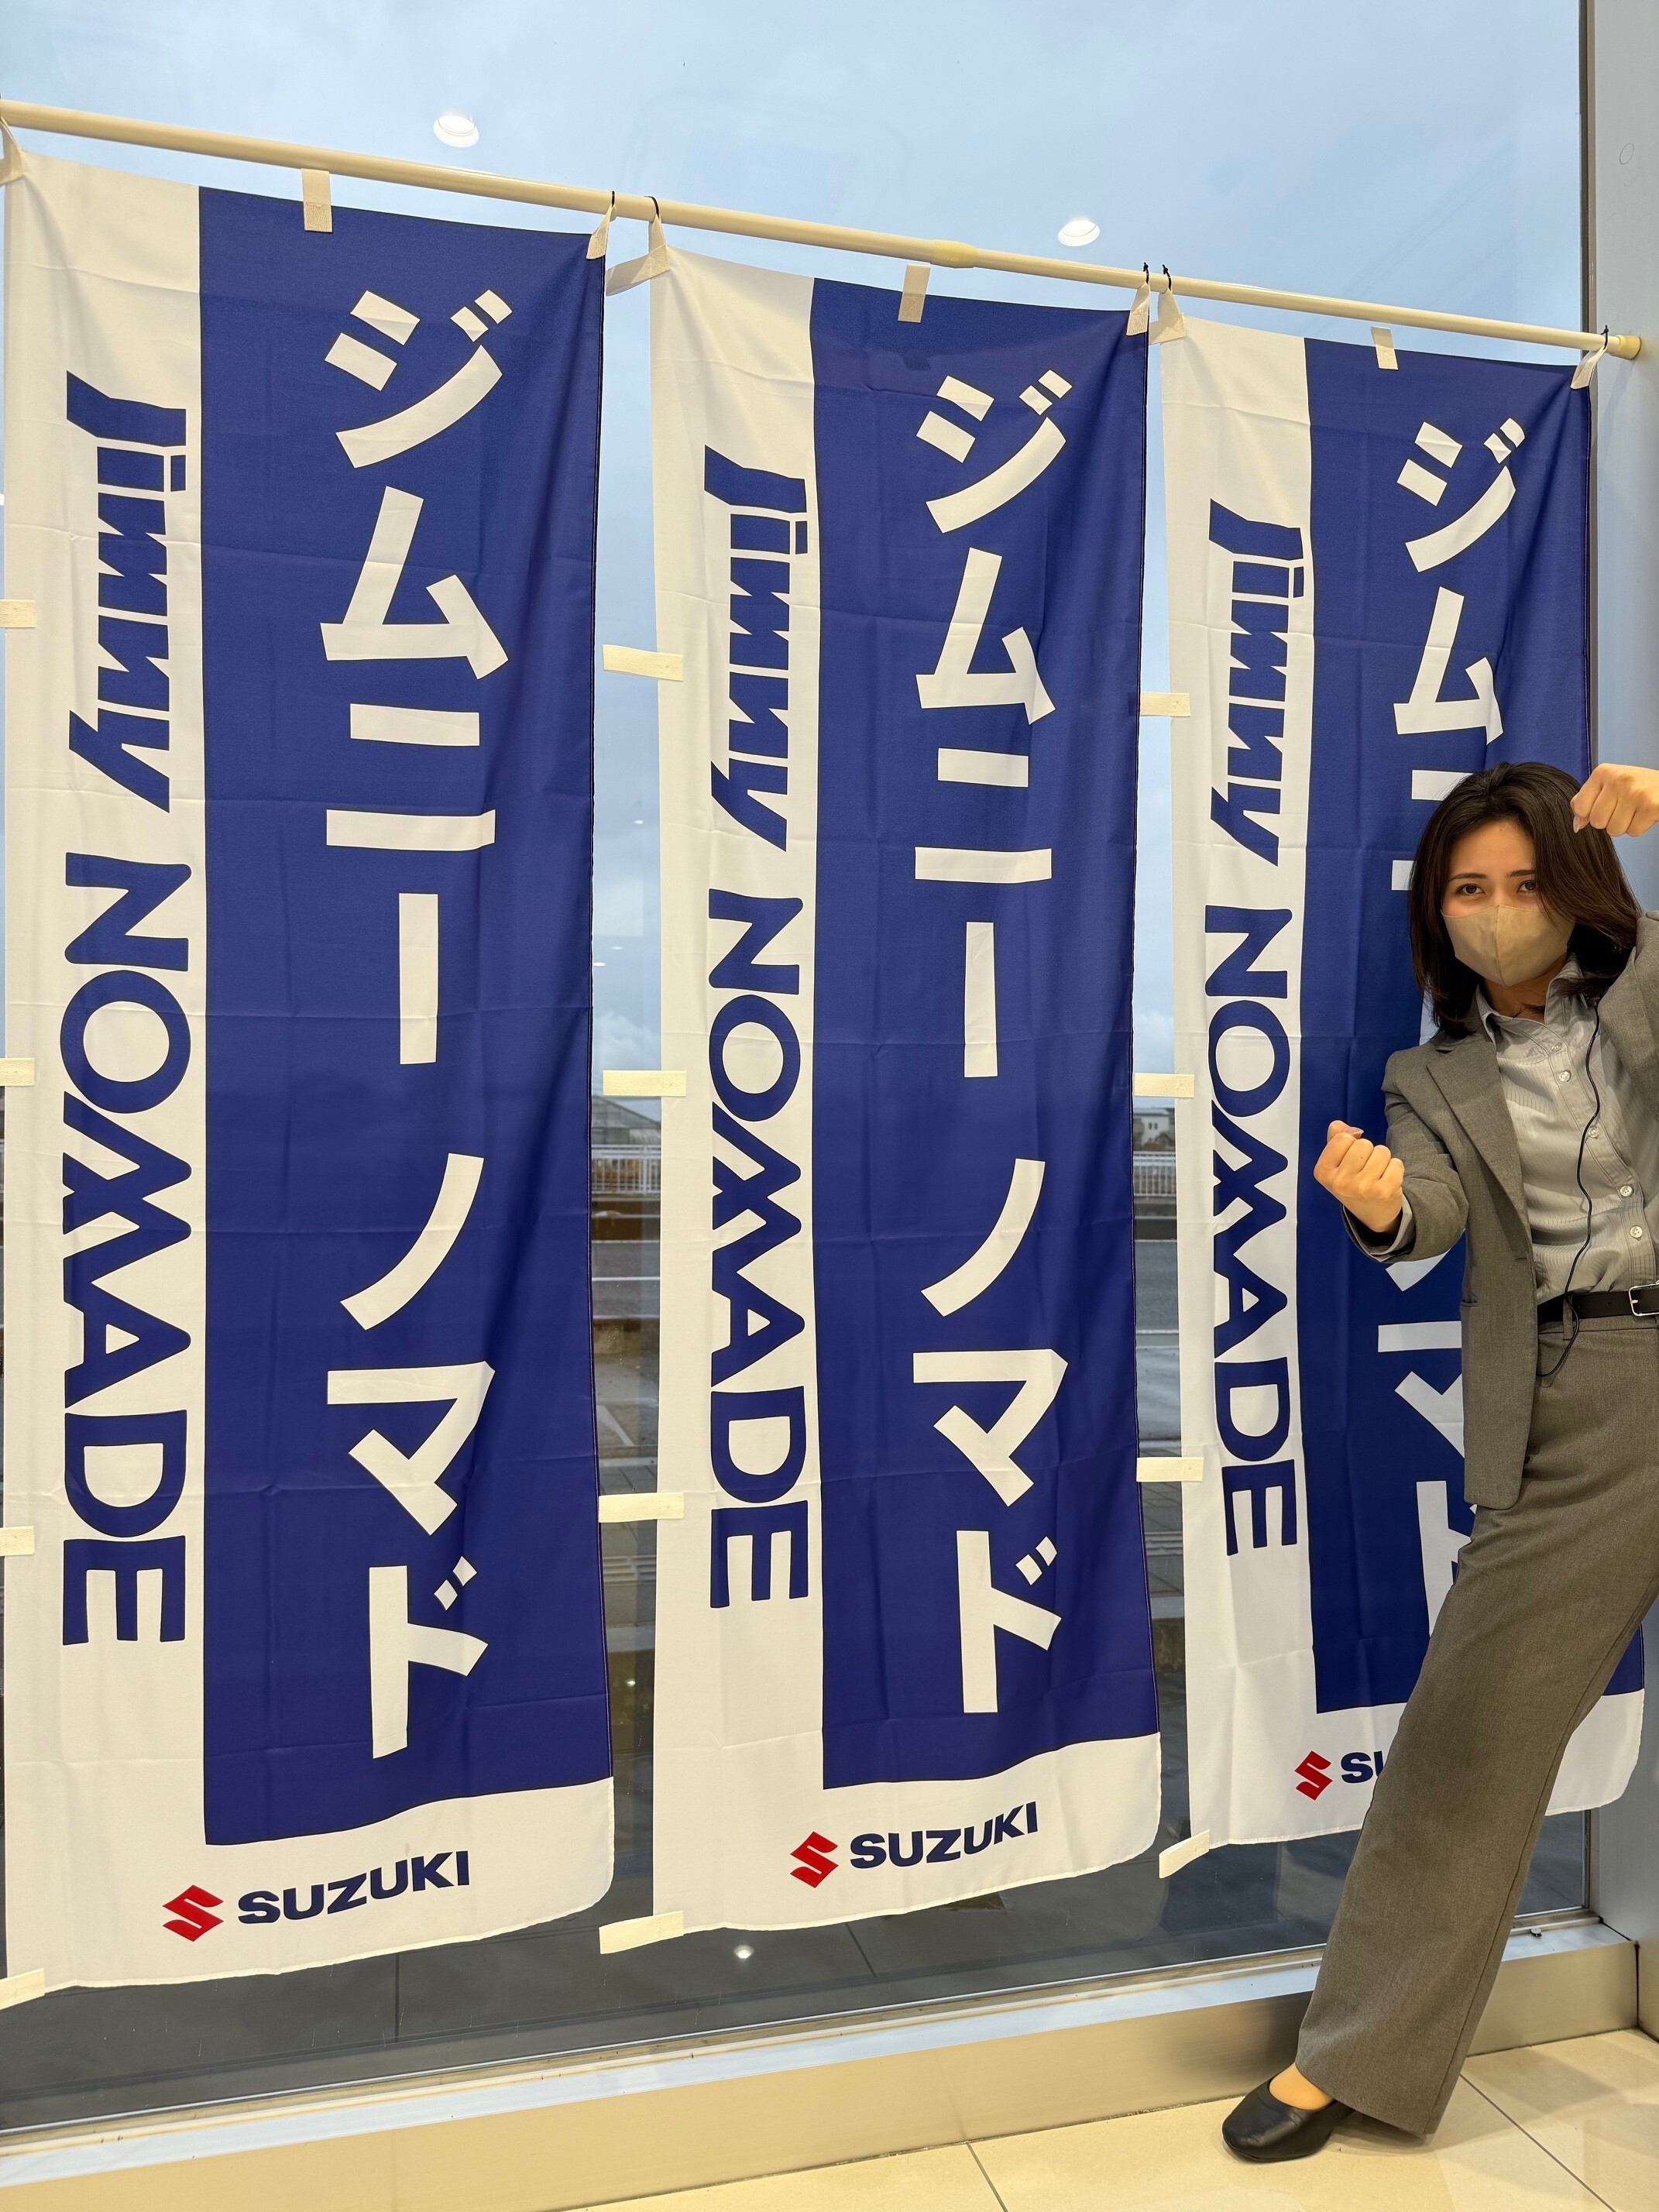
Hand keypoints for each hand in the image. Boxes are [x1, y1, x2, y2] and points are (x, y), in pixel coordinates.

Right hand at [1313, 1120, 1403, 1234]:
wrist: (1372, 1215)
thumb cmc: (1352, 1183)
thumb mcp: (1335, 1163)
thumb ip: (1335, 1138)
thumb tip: (1346, 1127)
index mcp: (1322, 1172)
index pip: (1343, 1137)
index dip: (1351, 1143)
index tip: (1350, 1159)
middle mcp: (1340, 1182)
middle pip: (1364, 1144)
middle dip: (1368, 1152)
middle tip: (1365, 1170)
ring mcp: (1362, 1188)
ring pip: (1382, 1151)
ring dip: (1383, 1159)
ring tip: (1376, 1175)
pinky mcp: (1384, 1192)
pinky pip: (1396, 1163)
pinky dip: (1395, 1168)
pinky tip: (1387, 1181)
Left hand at [1571, 762, 1658, 836]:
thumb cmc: (1638, 786)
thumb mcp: (1610, 784)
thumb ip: (1588, 799)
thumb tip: (1577, 824)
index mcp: (1603, 772)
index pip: (1580, 808)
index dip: (1590, 814)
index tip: (1604, 806)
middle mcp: (1618, 779)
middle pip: (1597, 822)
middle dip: (1609, 821)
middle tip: (1624, 807)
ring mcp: (1635, 792)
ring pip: (1614, 830)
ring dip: (1624, 825)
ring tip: (1635, 809)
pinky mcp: (1650, 806)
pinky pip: (1633, 832)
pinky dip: (1639, 827)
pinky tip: (1645, 813)